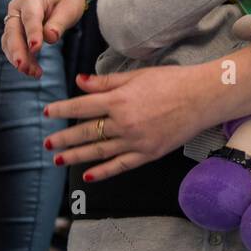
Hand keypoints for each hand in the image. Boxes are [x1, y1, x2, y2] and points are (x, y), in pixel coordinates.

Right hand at [2, 0, 90, 76]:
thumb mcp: (69, 9)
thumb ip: (58, 23)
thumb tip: (50, 38)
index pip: (30, 18)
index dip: (32, 33)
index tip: (35, 48)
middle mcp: (17, 9)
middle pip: (13, 31)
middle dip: (17, 51)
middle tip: (23, 67)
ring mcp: (14, 20)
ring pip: (10, 42)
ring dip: (19, 59)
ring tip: (32, 73)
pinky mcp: (16, 30)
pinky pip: (14, 46)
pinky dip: (23, 59)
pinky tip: (33, 70)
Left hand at [43, 47, 250, 181]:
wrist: (202, 98)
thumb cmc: (172, 81)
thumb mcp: (137, 75)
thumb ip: (107, 81)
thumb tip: (80, 81)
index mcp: (119, 100)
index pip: (82, 106)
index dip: (62, 109)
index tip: (48, 112)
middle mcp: (124, 123)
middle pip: (86, 132)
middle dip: (64, 138)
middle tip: (48, 143)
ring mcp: (135, 141)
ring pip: (98, 151)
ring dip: (75, 156)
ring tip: (58, 160)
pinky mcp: (148, 154)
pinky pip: (120, 165)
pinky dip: (102, 172)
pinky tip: (87, 176)